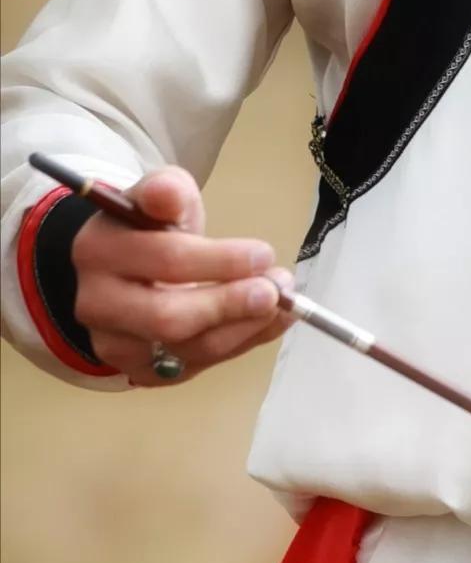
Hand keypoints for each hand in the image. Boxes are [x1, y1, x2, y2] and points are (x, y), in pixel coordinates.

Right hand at [70, 167, 291, 386]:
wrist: (127, 269)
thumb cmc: (152, 227)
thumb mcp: (160, 195)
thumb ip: (167, 191)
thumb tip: (166, 193)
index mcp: (99, 250)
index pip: (165, 260)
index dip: (220, 260)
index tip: (264, 254)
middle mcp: (97, 303)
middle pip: (168, 317)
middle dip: (230, 304)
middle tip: (275, 289)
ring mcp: (114, 344)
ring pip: (186, 350)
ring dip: (244, 327)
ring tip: (281, 303)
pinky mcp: (139, 371)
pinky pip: (196, 367)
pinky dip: (240, 344)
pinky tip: (268, 323)